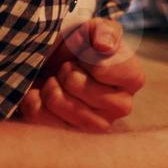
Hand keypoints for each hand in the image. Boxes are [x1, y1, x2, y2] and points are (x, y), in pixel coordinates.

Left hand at [15, 18, 144, 131]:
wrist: (48, 63)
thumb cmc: (75, 46)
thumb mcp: (91, 29)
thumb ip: (104, 30)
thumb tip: (104, 46)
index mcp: (132, 79)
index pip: (115, 72)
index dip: (91, 60)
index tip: (85, 54)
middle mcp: (121, 106)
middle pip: (90, 92)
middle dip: (70, 74)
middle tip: (66, 67)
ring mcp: (97, 125)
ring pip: (69, 109)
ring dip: (52, 89)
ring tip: (54, 80)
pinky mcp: (70, 138)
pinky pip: (46, 123)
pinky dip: (35, 102)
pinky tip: (40, 94)